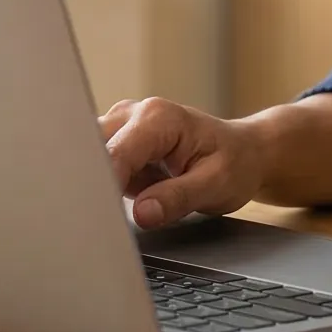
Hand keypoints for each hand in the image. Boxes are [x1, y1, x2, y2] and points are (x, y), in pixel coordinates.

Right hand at [98, 97, 270, 228]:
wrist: (243, 153)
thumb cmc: (234, 163)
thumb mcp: (216, 185)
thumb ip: (178, 198)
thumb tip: (142, 213)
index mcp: (157, 118)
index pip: (114, 154)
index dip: (105, 187)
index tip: (102, 217)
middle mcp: (133, 114)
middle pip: (91, 151)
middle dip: (94, 185)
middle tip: (111, 218)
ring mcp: (122, 126)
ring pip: (88, 158)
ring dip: (100, 186)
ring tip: (138, 200)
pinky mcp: (118, 143)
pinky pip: (98, 167)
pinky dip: (107, 187)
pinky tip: (136, 194)